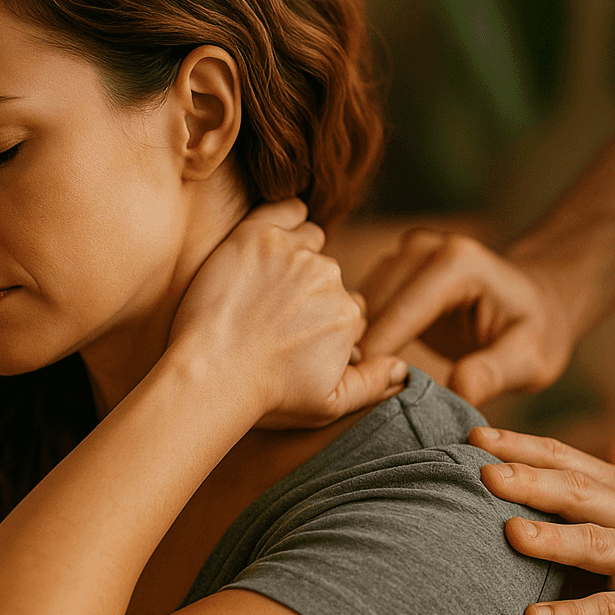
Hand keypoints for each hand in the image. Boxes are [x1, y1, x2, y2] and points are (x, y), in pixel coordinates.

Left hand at [170, 199, 407, 428]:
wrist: (210, 375)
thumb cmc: (266, 396)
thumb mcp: (328, 405)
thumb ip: (372, 384)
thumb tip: (404, 368)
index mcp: (348, 315)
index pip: (347, 306)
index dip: (323, 322)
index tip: (294, 335)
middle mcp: (328, 278)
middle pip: (328, 274)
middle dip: (309, 291)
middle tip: (272, 315)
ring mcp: (293, 253)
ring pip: (309, 241)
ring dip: (297, 255)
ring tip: (266, 284)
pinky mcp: (257, 234)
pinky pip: (287, 208)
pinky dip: (286, 217)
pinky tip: (271, 238)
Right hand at [357, 230, 574, 405]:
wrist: (537, 301)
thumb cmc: (537, 332)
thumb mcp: (530, 359)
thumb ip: (495, 373)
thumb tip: (459, 389)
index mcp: (457, 263)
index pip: (399, 312)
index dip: (375, 354)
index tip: (356, 394)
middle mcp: (424, 248)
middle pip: (372, 305)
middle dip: (359, 350)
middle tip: (354, 399)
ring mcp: (405, 253)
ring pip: (360, 304)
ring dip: (353, 343)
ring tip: (356, 388)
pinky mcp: (394, 267)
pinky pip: (364, 304)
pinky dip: (360, 335)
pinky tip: (364, 368)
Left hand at [470, 426, 614, 614]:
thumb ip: (575, 496)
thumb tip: (499, 476)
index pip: (566, 459)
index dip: (522, 445)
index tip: (475, 435)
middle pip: (579, 493)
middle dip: (531, 480)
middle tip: (483, 473)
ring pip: (600, 545)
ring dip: (554, 540)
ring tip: (510, 534)